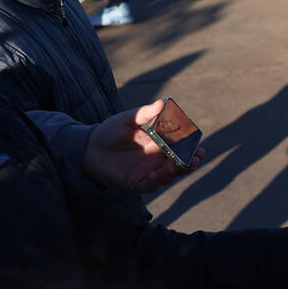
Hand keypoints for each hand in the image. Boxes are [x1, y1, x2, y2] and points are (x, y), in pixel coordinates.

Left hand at [83, 100, 204, 192]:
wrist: (88, 148)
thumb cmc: (109, 131)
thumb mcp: (128, 119)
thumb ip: (146, 113)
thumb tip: (163, 102)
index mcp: (159, 144)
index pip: (181, 149)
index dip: (192, 150)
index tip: (199, 148)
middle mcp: (156, 160)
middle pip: (179, 165)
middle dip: (190, 164)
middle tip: (195, 160)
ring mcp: (147, 172)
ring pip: (168, 176)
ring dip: (174, 173)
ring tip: (174, 166)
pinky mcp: (136, 183)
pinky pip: (150, 186)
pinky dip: (155, 182)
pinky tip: (155, 175)